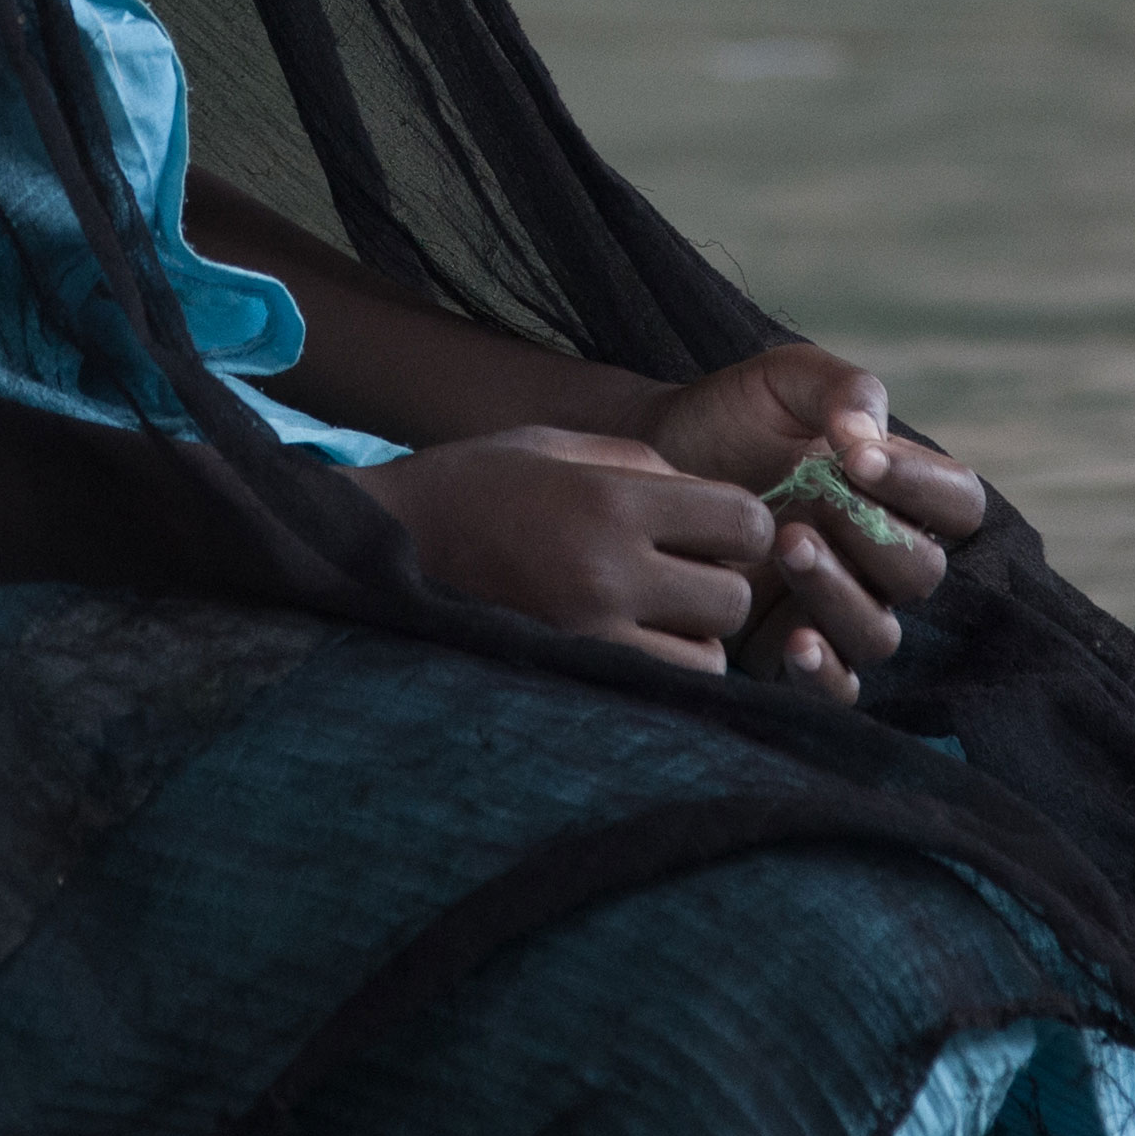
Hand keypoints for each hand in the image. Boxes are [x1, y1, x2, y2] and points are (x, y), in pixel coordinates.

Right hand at [355, 427, 774, 668]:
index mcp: (612, 499)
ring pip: (709, 658)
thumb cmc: (477, 486)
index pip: (746, 522)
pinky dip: (662, 672)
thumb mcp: (557, 445)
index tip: (713, 527)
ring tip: (649, 614)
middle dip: (718, 583)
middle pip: (734, 597)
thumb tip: (718, 498)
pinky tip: (629, 644)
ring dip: (693, 637)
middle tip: (680, 573)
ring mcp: (590, 635)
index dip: (742, 525)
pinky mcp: (572, 678)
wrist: (388, 547)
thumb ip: (642, 464)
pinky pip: (663, 690)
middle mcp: (608, 571)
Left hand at [624, 344, 987, 709]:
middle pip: (922, 572)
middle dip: (874, 539)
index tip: (859, 458)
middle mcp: (878, 559)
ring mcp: (839, 610)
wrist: (652, 459)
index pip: (958, 504)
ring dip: (840, 595)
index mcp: (895, 494)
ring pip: (879, 633)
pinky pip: (838, 689)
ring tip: (784, 547)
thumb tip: (867, 436)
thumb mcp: (783, 380)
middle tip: (809, 506)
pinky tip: (795, 641)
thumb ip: (842, 388)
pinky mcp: (790, 654)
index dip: (923, 487)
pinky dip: (824, 673)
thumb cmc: (727, 418)